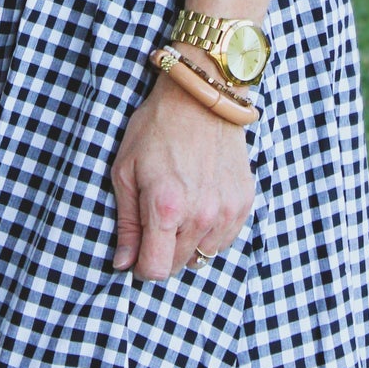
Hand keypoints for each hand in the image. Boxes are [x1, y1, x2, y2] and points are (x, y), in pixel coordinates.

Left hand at [110, 75, 255, 281]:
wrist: (201, 97)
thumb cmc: (156, 129)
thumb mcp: (126, 171)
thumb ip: (127, 223)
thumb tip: (124, 264)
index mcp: (166, 208)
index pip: (156, 270)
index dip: (141, 267)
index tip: (137, 252)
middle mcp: (201, 215)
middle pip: (179, 266)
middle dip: (162, 252)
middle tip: (156, 220)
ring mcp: (227, 210)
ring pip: (203, 255)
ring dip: (188, 243)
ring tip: (179, 209)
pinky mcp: (244, 202)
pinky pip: (224, 239)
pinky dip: (210, 232)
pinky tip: (200, 205)